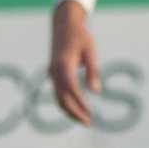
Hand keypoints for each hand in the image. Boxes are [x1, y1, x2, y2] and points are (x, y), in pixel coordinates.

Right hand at [49, 0, 99, 125]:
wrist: (63, 25)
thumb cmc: (80, 36)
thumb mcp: (90, 50)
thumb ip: (93, 71)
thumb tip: (97, 92)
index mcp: (63, 65)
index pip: (71, 90)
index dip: (80, 103)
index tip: (90, 113)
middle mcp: (54, 72)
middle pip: (62, 99)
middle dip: (74, 112)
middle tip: (89, 122)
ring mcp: (52, 75)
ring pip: (58, 99)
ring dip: (69, 111)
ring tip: (84, 119)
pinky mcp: (53, 75)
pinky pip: (58, 94)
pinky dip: (66, 104)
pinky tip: (76, 109)